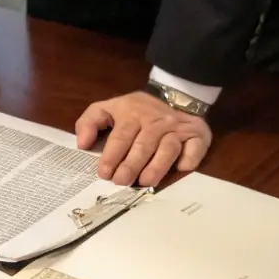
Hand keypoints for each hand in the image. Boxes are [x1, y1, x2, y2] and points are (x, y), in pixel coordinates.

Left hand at [75, 90, 211, 186]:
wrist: (174, 96)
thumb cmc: (136, 110)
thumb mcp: (109, 108)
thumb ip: (90, 121)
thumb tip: (82, 143)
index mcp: (132, 113)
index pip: (121, 136)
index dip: (111, 156)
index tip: (104, 173)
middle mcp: (155, 120)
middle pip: (143, 145)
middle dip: (131, 165)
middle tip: (121, 182)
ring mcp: (177, 127)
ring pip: (167, 148)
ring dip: (156, 166)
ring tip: (145, 182)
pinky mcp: (196, 135)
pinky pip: (194, 148)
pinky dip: (188, 159)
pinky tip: (180, 170)